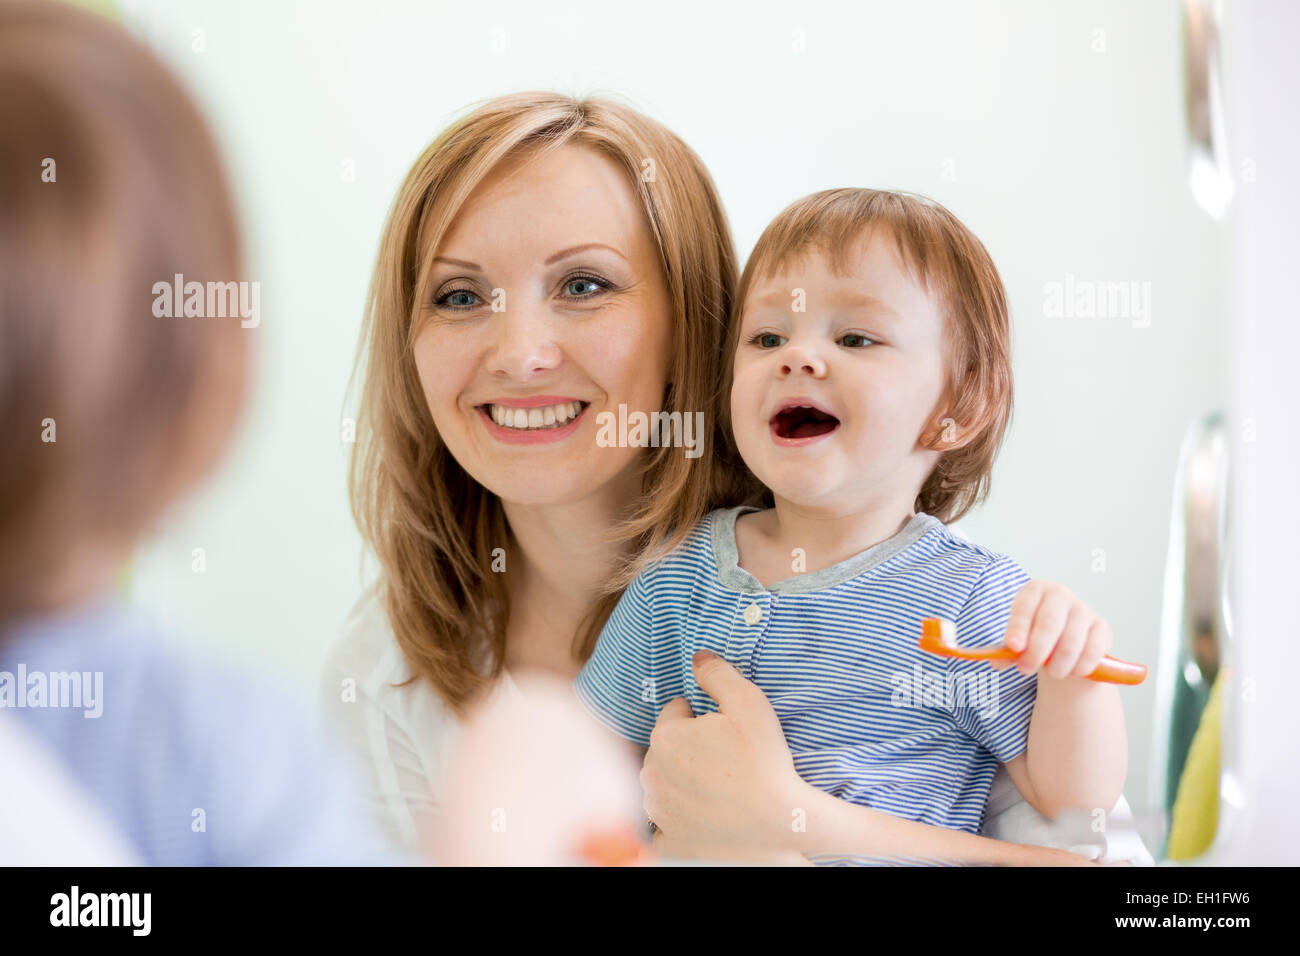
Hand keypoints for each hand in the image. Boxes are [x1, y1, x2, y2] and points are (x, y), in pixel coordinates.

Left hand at [641, 650, 809, 861]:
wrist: (780, 824)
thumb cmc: (765, 762)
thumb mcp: (748, 703)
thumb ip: (717, 674)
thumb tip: (697, 657)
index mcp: (666, 736)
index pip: (675, 712)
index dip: (701, 718)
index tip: (724, 733)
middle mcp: (651, 773)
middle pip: (666, 749)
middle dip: (688, 749)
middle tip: (725, 760)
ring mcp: (657, 811)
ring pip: (664, 784)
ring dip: (682, 782)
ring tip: (719, 788)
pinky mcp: (667, 841)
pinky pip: (666, 824)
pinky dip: (681, 820)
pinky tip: (707, 817)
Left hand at [993, 580, 1113, 682]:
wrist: (1064, 640)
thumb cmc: (1035, 635)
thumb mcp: (1018, 638)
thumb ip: (1006, 650)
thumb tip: (995, 661)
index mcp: (1035, 590)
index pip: (1024, 607)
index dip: (1018, 628)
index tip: (1013, 647)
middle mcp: (1060, 595)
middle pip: (1049, 624)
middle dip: (1036, 652)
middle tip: (1026, 669)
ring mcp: (1084, 610)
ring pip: (1070, 643)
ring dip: (1057, 665)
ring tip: (1051, 673)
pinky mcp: (1102, 628)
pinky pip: (1091, 652)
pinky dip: (1079, 668)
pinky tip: (1070, 671)